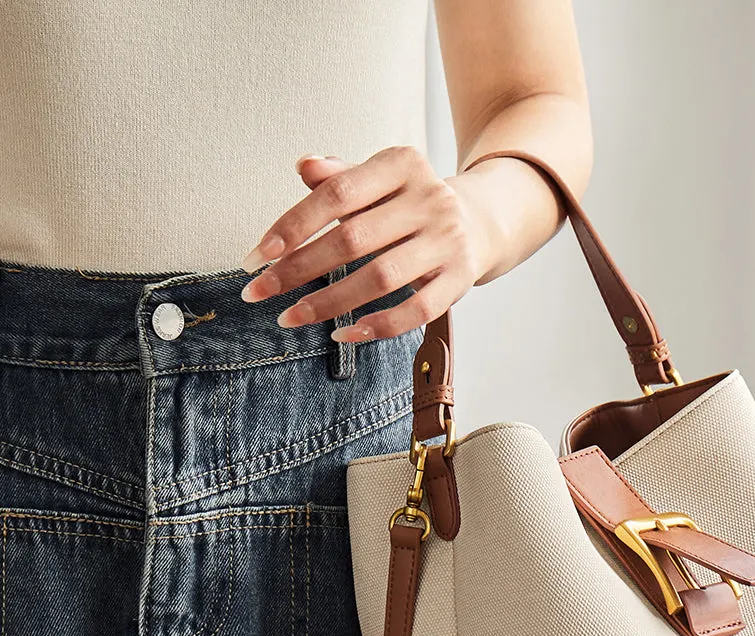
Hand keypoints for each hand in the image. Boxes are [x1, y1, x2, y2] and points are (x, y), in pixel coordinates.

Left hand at [239, 146, 497, 342]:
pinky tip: (342, 334)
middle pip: (353, 239)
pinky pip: (415, 310)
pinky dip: (377, 326)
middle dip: (299, 270)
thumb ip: (340, 176)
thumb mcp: (379, 178)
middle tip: (258, 292)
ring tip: (291, 317)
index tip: (257, 256)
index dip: (293, 226)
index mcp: (401, 164)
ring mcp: (447, 241)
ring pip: (380, 278)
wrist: (480, 221)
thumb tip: (304, 167)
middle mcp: (429, 199)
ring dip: (329, 303)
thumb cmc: (410, 203)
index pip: (336, 195)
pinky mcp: (460, 279)